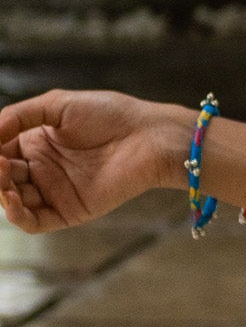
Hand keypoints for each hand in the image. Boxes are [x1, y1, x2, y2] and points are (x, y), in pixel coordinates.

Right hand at [0, 90, 186, 233]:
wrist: (148, 136)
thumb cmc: (110, 114)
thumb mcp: (58, 105)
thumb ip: (19, 116)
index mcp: (37, 143)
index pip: (0, 152)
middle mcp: (42, 168)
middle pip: (3, 178)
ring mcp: (54, 191)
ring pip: (13, 201)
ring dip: (1, 192)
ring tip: (3, 176)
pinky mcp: (69, 211)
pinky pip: (34, 221)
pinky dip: (17, 215)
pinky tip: (12, 198)